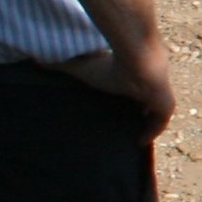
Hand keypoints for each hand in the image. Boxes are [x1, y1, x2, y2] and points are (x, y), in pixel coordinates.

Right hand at [63, 41, 179, 144]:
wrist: (137, 59)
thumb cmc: (111, 62)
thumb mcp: (82, 66)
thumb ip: (61, 64)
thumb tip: (35, 59)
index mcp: (133, 74)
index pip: (133, 88)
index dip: (128, 97)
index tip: (117, 107)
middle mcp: (150, 83)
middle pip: (146, 101)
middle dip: (140, 112)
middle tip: (126, 127)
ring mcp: (161, 93)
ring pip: (156, 112)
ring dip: (147, 123)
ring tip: (133, 137)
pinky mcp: (166, 104)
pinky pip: (161, 123)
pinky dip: (152, 132)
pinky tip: (140, 142)